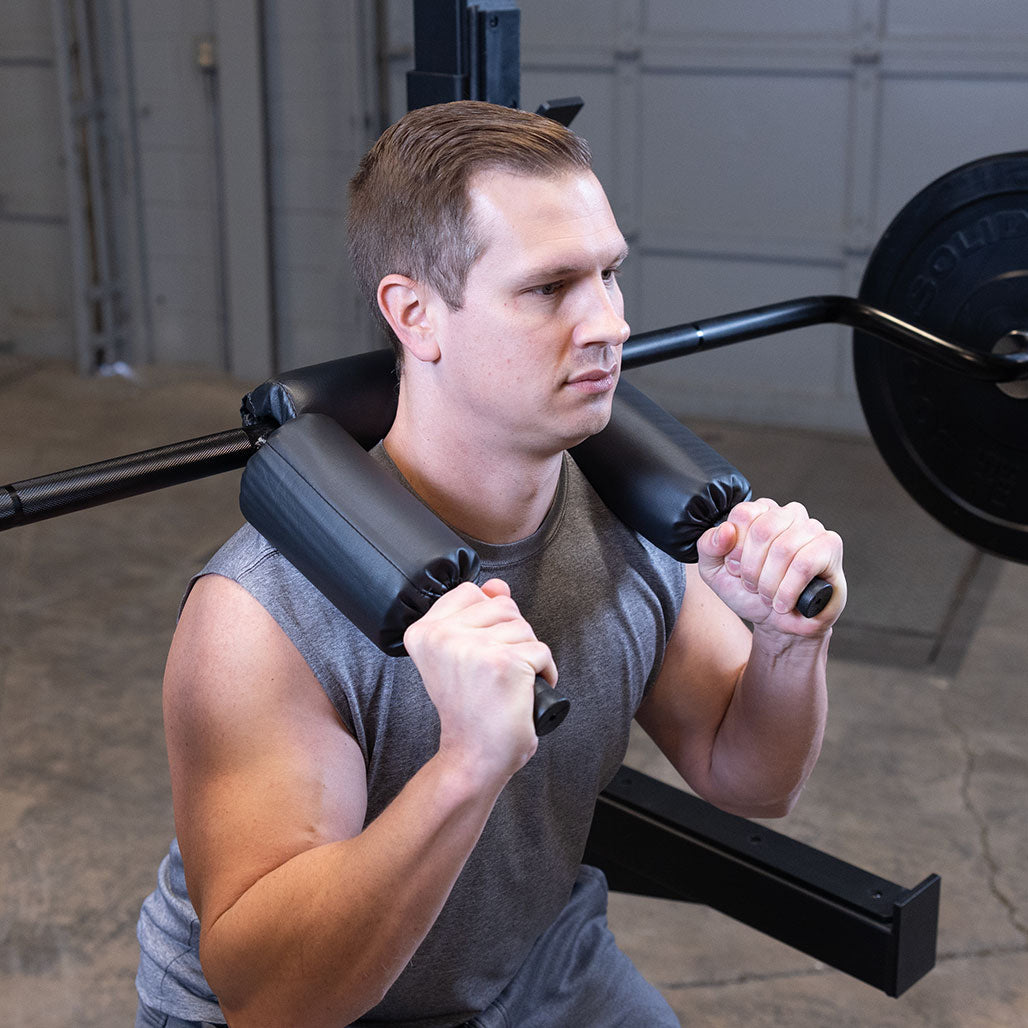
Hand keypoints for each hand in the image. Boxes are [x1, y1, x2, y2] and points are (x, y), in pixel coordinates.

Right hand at [403, 579, 556, 779]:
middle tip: (493, 673)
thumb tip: (497, 586)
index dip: (486, 619)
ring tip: (507, 683)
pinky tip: (523, 693)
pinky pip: (542, 651)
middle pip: (503, 606)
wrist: (473, 755)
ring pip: (524, 627)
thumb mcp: (461, 654)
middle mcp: (443, 636)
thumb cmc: (469, 708)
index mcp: (424, 632)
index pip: (470, 592)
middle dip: (511, 636)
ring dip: (527, 655)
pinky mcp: (504, 662)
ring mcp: (474, 648)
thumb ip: (476, 613)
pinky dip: (544, 673)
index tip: (478, 653)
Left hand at [696, 499, 845, 636]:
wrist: (778, 623)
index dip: (735, 549)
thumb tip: (726, 530)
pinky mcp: (830, 545)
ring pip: (784, 549)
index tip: (736, 569)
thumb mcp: (715, 571)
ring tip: (769, 596)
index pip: (743, 513)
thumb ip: (708, 546)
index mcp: (760, 512)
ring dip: (770, 584)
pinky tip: (784, 603)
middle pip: (763, 530)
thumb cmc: (749, 592)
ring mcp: (811, 527)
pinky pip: (805, 563)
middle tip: (753, 587)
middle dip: (752, 569)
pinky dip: (788, 590)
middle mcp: (787, 513)